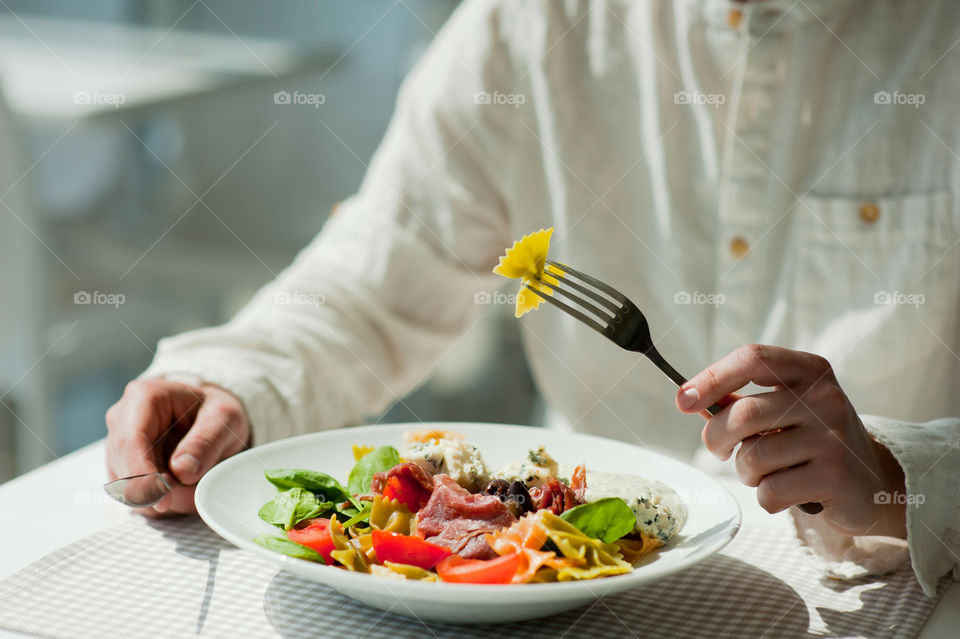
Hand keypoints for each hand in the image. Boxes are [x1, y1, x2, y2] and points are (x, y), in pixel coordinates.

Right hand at [105, 378, 250, 515]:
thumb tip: (181, 472)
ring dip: (161, 497)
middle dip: (157, 491)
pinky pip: (136, 496)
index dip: (143, 475)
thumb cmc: (216, 411)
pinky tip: (184, 490)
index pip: (131, 441)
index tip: (164, 500)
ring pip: (127, 488)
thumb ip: (206, 442)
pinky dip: (161, 500)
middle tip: (193, 493)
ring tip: (195, 485)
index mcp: (144, 397)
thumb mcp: (225, 418)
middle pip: (124, 468)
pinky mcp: (124, 468)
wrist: (211, 415)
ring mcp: (119, 445)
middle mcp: (123, 419)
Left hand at [675, 344, 906, 537]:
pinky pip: (769, 491)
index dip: (711, 378)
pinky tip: (789, 492)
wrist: (870, 482)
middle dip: (716, 438)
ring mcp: (833, 437)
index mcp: (810, 370)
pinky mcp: (835, 477)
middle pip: (742, 414)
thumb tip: (689, 398)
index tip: (682, 400)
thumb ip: (740, 401)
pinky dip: (766, 497)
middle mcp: (825, 398)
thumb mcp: (785, 409)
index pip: (752, 358)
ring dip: (746, 472)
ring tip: (769, 471)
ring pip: (753, 457)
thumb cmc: (812, 440)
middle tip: (719, 450)